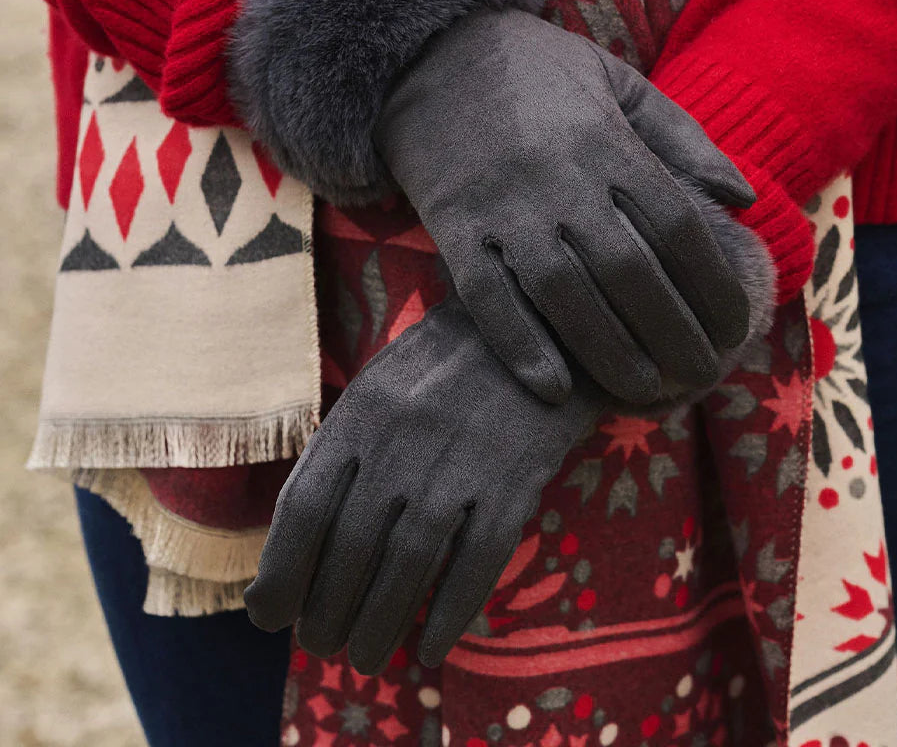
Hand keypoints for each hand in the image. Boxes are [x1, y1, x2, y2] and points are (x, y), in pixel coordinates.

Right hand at [228, 0, 773, 405]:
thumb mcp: (620, 81)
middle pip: (629, 271)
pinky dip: (520, 344)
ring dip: (608, 352)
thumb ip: (683, 137)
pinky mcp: (455, 227)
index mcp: (607, 140)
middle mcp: (560, 178)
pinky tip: (555, 387)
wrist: (431, 54)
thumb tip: (743, 198)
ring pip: (563, 294)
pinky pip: (486, 297)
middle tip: (699, 377)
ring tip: (644, 392)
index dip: (713, 284)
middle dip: (672, 333)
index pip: (676, 225)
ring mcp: (503, 206)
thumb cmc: (538, 71)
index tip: (734, 327)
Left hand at [243, 295, 606, 674]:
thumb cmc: (444, 366)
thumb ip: (338, 454)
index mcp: (362, 412)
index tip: (270, 616)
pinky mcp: (515, 479)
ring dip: (379, 624)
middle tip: (321, 644)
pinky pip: (477, 562)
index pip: (303, 509)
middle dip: (327, 612)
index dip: (281, 574)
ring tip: (364, 657)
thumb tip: (288, 546)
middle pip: (351, 549)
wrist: (539, 326)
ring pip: (408, 566)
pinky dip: (450, 614)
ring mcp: (461, 460)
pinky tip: (431, 648)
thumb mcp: (379, 387)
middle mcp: (404, 439)